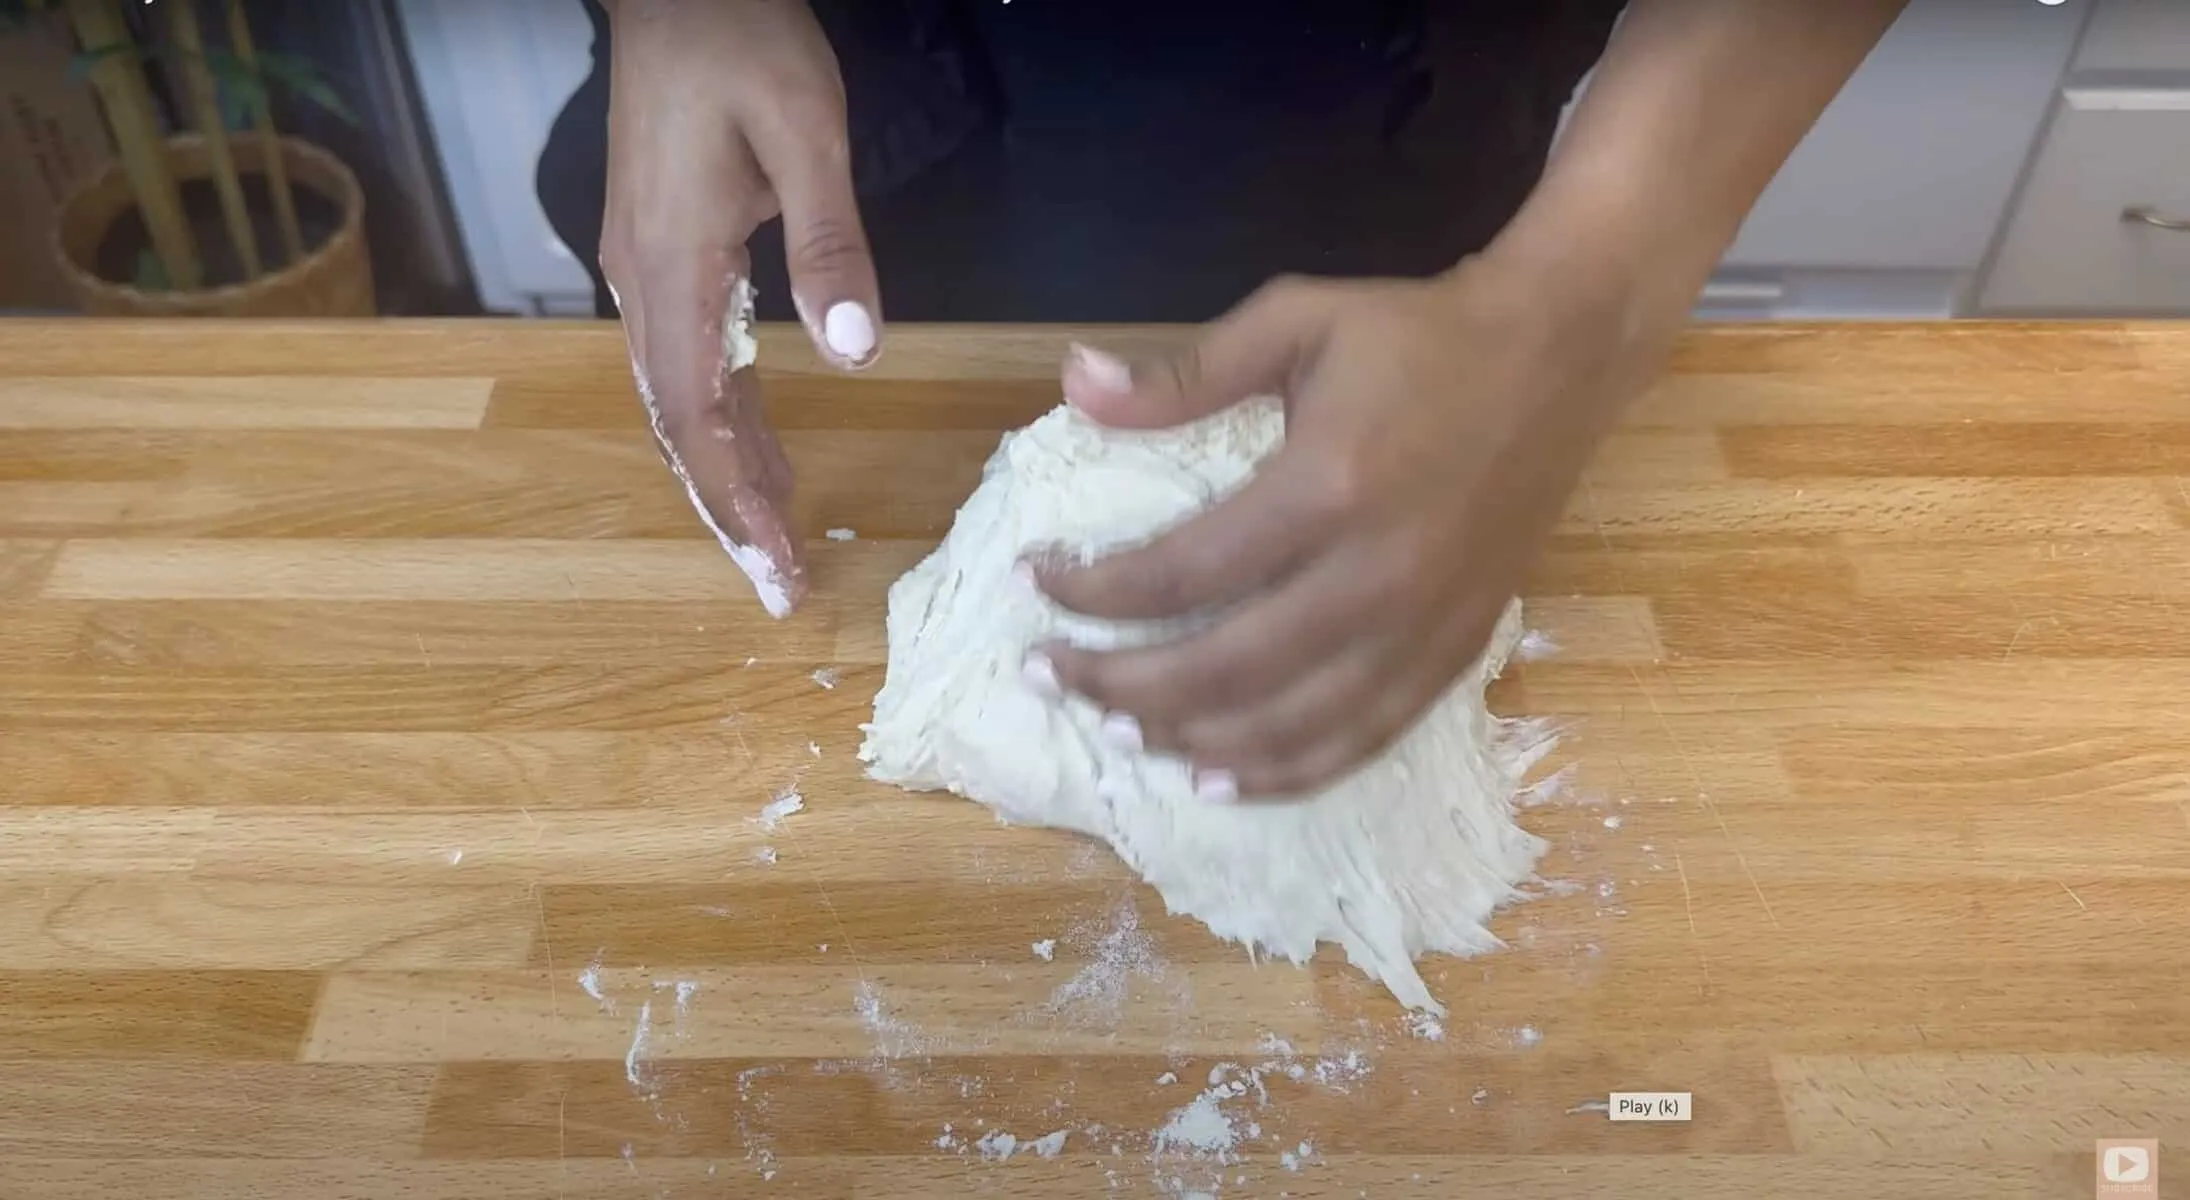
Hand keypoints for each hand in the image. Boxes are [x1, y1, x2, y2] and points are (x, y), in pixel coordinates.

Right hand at [599, 0, 882, 616]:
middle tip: (778, 588)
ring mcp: (645, 270)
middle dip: (728, 510)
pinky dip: (728, 419)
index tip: (774, 566)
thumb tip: (854, 352)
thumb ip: (829, 244)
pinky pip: (691, 362)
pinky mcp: (662, 255)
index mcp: (673, 264)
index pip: (696, 414)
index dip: (733, 499)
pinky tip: (767, 453)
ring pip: (680, 402)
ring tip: (778, 541)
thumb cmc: (742, 42)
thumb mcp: (806, 135)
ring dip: (727, 472)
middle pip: (678, 426)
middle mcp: (642, 282)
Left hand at [1033, 253, 1666, 799]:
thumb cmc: (1416, 336)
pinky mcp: (1455, 654)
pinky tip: (1221, 777)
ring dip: (1189, 738)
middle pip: (1220, 669)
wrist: (1558, 358)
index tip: (1036, 582)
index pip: (1180, 575)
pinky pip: (1359, 740)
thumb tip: (1073, 384)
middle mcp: (1374, 576)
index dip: (1093, 592)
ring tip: (1118, 730)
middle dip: (1118, 683)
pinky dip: (1284, 772)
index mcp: (1326, 489)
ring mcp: (1421, 628)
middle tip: (1050, 675)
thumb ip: (1184, 371)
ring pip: (1286, 725)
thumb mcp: (1297, 320)